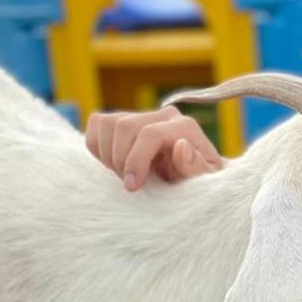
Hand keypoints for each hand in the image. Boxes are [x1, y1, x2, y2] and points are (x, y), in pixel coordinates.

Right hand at [85, 106, 223, 190]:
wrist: (192, 177)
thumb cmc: (199, 182)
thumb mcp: (203, 182)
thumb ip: (195, 167)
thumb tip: (181, 146)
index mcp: (185, 127)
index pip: (150, 134)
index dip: (136, 161)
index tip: (132, 186)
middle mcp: (164, 115)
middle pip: (125, 126)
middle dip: (120, 160)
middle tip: (131, 184)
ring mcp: (142, 114)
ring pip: (107, 123)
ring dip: (109, 155)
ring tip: (124, 175)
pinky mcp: (124, 119)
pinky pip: (98, 124)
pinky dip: (99, 147)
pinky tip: (115, 165)